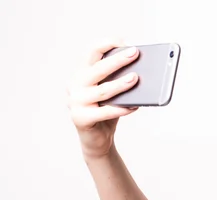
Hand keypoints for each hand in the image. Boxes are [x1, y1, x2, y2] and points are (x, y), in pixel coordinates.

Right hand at [66, 38, 139, 158]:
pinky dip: (121, 109)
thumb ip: (119, 80)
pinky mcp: (81, 119)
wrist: (97, 139)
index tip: (124, 42)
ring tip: (136, 78)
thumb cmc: (107, 111)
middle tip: (135, 53)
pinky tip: (135, 106)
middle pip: (97, 69)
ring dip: (121, 84)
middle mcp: (75, 85)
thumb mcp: (113, 93)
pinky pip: (104, 112)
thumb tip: (141, 70)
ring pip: (102, 91)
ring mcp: (75, 102)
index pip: (90, 52)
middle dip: (118, 60)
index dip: (106, 44)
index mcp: (81, 73)